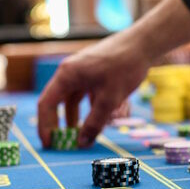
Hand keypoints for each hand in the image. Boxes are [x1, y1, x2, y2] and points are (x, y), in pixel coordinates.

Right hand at [37, 32, 152, 147]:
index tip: (50, 145)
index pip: (46, 104)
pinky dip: (91, 107)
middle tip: (64, 144)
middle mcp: (71, 72)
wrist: (144, 43)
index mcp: (67, 75)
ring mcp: (83, 71)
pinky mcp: (95, 72)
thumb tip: (82, 144)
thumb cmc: (125, 67)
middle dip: (60, 124)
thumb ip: (94, 124)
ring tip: (82, 134)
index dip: (45, 126)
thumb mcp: (109, 100)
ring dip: (77, 117)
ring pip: (74, 99)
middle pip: (58, 102)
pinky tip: (103, 117)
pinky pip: (87, 93)